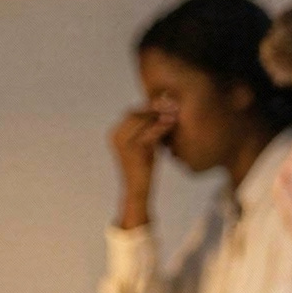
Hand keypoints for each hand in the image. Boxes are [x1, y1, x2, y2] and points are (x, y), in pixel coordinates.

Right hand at [110, 105, 174, 226]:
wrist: (138, 190)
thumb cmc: (144, 168)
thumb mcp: (145, 144)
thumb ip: (149, 128)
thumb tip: (163, 109)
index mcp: (116, 132)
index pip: (134, 112)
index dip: (150, 105)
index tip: (168, 102)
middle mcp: (116, 135)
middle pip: (137, 113)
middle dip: (156, 107)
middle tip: (174, 104)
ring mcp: (122, 142)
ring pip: (142, 121)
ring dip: (160, 114)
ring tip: (176, 111)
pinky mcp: (132, 150)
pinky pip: (149, 133)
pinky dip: (162, 127)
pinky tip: (173, 123)